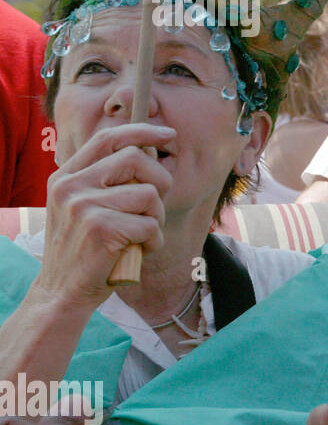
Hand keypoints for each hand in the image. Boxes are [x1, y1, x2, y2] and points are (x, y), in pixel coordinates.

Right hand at [32, 123, 173, 310]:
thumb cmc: (85, 251)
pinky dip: (154, 242)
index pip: (108, 138)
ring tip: (140, 237)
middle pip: (135, 159)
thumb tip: (149, 152)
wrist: (62, 292)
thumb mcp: (84, 208)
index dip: (142, 131)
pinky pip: (150, 225)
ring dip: (156, 219)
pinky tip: (138, 252)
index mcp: (65, 177)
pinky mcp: (100, 228)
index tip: (168, 134)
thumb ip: (106, 182)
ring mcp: (83, 206)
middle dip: (159, 181)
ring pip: (149, 195)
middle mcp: (70, 186)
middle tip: (154, 208)